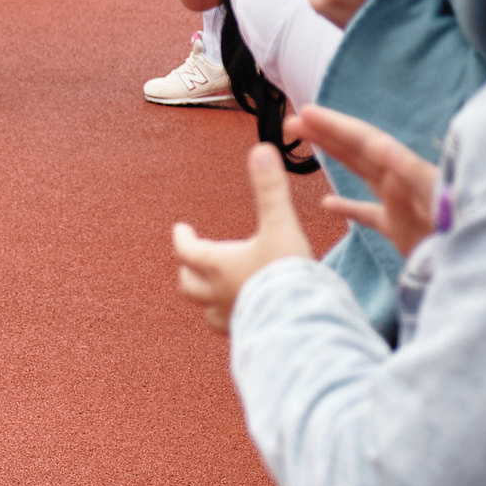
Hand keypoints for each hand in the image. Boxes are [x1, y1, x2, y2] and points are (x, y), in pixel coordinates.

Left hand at [172, 143, 313, 330]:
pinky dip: (231, 319)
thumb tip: (261, 149)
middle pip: (188, 282)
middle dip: (189, 268)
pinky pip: (231, 328)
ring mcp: (231, 317)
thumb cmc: (288, 274)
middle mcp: (216, 293)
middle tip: (192, 258)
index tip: (181, 228)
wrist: (305, 323)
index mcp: (216, 265)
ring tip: (214, 289)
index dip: (182, 237)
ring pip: (205, 309)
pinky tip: (244, 317)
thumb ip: (270, 189)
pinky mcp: (249, 335)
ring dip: (206, 298)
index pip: (186, 249)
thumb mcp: (281, 225)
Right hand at [294, 105, 443, 256]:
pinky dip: (348, 206)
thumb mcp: (434, 201)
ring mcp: (401, 207)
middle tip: (293, 123)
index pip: (366, 142)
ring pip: (362, 175)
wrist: (478, 266)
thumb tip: (381, 145)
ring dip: (333, 157)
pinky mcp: (402, 230)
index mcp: (408, 175)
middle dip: (327, 134)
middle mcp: (403, 185)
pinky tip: (328, 203)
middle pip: (360, 153)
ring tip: (305, 144)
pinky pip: (370, 214)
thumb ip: (409, 174)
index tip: (305, 112)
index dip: (335, 126)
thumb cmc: (458, 233)